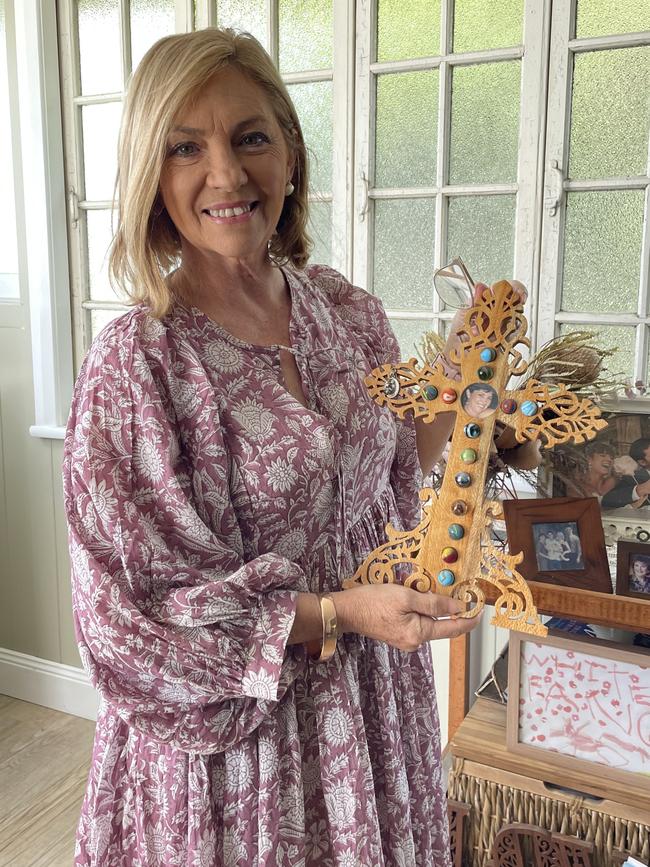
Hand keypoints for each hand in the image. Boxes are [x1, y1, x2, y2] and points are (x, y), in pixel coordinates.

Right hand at [333, 583, 480, 652]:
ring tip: (419, 588)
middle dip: (446, 607)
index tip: (482, 610)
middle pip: (440, 624)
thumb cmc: (372, 602)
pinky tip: (409, 595)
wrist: (345, 611)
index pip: (453, 629)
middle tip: (450, 589)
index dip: (470, 619)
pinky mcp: (397, 634)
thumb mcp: (406, 596)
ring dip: (429, 605)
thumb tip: (459, 608)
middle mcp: (414, 641)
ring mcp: (405, 639)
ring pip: (427, 621)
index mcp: (419, 634)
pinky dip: (418, 608)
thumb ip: (435, 603)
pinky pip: (415, 620)